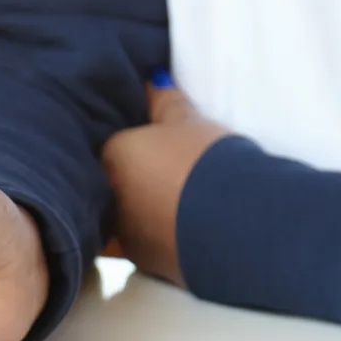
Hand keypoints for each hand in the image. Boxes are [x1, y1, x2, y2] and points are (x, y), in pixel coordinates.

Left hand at [99, 75, 227, 284]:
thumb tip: (152, 79)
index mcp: (111, 156)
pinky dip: (158, 230)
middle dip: (133, 175)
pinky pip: (145, 238)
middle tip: (168, 167)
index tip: (158, 142)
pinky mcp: (144, 261)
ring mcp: (123, 233)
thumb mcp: (188, 120)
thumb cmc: (206, 162)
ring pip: (126, 212)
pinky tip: (181, 222)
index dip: (135, 141)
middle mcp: (106, 196)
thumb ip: (164, 99)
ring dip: (143, 206)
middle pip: (113, 180)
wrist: (234, 224)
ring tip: (177, 196)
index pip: (112, 143)